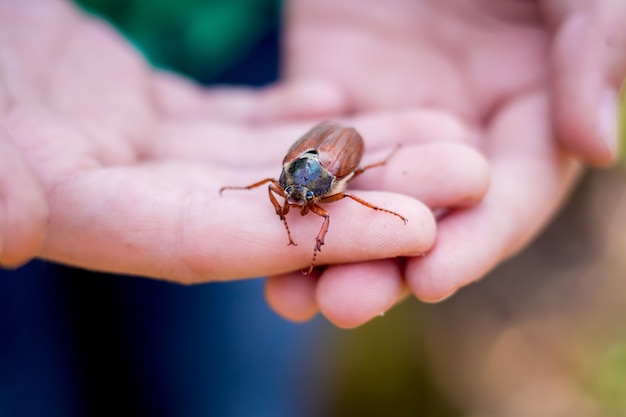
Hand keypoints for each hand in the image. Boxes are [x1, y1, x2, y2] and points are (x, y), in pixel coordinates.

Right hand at [1, 1, 476, 280]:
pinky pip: (228, 119)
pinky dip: (286, 113)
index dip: (316, 240)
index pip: (210, 241)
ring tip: (438, 132)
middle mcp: (108, 185)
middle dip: (365, 194)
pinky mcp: (134, 107)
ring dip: (346, 149)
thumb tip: (7, 226)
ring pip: (257, 156)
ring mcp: (125, 145)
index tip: (422, 229)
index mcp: (65, 199)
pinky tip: (344, 101)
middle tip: (465, 171)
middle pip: (256, 204)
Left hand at [265, 0, 624, 326]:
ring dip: (328, 249)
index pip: (507, 195)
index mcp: (527, 109)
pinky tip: (259, 232)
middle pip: (426, 216)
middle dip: (387, 264)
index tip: (431, 281)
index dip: (474, 240)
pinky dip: (289, 197)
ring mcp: (389, 120)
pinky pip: (306, 158)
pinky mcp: (328, 100)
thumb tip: (596, 146)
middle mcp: (458, 130)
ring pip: (362, 201)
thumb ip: (591, 47)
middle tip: (343, 304)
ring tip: (290, 297)